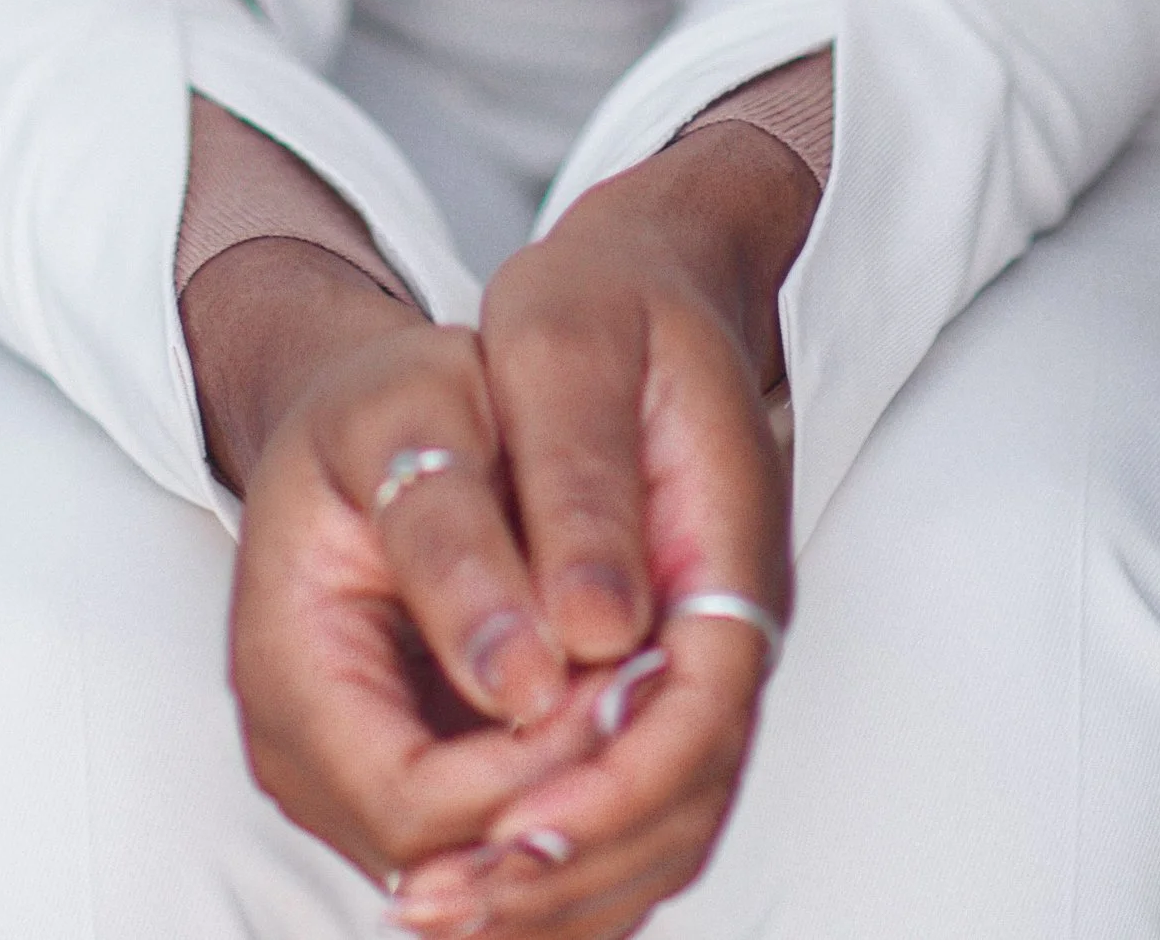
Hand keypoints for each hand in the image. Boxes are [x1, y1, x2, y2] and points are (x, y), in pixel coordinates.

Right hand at [193, 243, 605, 885]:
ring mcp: (356, 794)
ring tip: (650, 686)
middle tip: (660, 679)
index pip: (422, 808)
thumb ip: (457, 545)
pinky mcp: (415, 791)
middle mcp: (309, 768)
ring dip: (591, 804)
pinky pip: (509, 845)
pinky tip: (632, 714)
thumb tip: (526, 678)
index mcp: (288, 677)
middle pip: (464, 865)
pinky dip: (582, 800)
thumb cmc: (386, 401)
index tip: (629, 674)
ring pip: (497, 877)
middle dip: (577, 789)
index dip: (539, 766)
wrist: (368, 416)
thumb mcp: (411, 418)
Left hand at [390, 121, 811, 939]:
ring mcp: (696, 661)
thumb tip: (591, 634)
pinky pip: (623, 801)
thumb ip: (580, 483)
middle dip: (566, 871)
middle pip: (681, 801)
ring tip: (433, 909)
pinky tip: (463, 872)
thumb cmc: (602, 304)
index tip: (502, 838)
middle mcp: (726, 629)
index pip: (693, 716)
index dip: (603, 793)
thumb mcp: (568, 347)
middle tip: (439, 906)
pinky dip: (553, 854)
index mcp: (724, 550)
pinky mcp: (651, 675)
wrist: (644, 282)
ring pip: (657, 825)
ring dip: (554, 885)